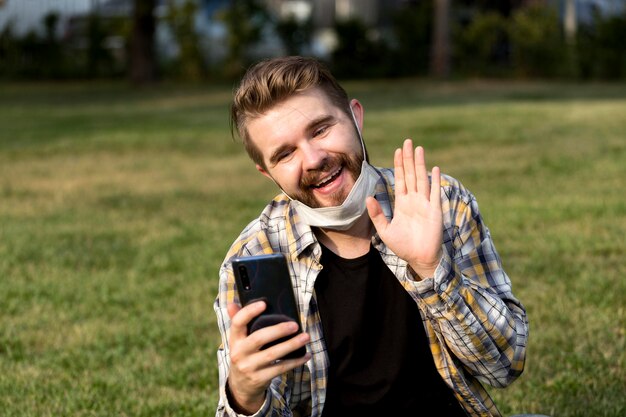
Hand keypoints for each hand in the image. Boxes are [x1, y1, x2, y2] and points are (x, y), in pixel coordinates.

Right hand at [226, 301, 310, 413]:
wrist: (240, 386)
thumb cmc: (244, 355)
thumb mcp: (238, 341)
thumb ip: (237, 321)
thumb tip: (232, 303)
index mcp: (234, 339)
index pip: (237, 323)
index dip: (249, 312)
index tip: (263, 303)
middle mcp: (239, 353)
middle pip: (259, 338)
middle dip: (278, 330)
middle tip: (295, 325)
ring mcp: (249, 367)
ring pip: (272, 354)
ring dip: (291, 345)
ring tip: (305, 337)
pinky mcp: (260, 378)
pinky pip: (280, 368)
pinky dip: (295, 361)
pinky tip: (306, 355)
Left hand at [366, 139, 442, 278]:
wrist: (419, 259)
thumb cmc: (403, 246)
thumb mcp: (384, 230)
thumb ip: (376, 214)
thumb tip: (367, 198)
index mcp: (402, 203)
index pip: (400, 179)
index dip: (399, 165)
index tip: (398, 151)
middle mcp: (414, 200)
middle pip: (411, 174)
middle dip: (409, 159)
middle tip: (408, 142)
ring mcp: (425, 204)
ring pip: (422, 179)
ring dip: (420, 164)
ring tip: (419, 149)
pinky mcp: (435, 210)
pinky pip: (435, 193)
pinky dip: (435, 181)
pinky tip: (434, 169)